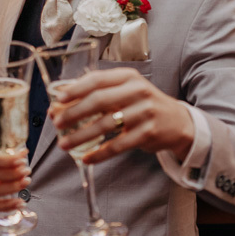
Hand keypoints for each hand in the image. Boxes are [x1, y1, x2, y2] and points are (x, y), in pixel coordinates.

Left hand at [51, 68, 194, 163]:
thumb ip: (98, 93)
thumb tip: (60, 104)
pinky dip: (100, 153)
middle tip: (57, 123)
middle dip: (74, 113)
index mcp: (129, 77)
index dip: (75, 89)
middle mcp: (138, 91)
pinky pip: (118, 145)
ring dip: (81, 136)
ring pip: (106, 125)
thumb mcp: (126, 91)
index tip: (58, 100)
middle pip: (99, 101)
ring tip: (65, 144)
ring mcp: (145, 112)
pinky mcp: (148, 133)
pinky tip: (87, 158)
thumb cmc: (143, 105)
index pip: (97, 79)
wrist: (177, 122)